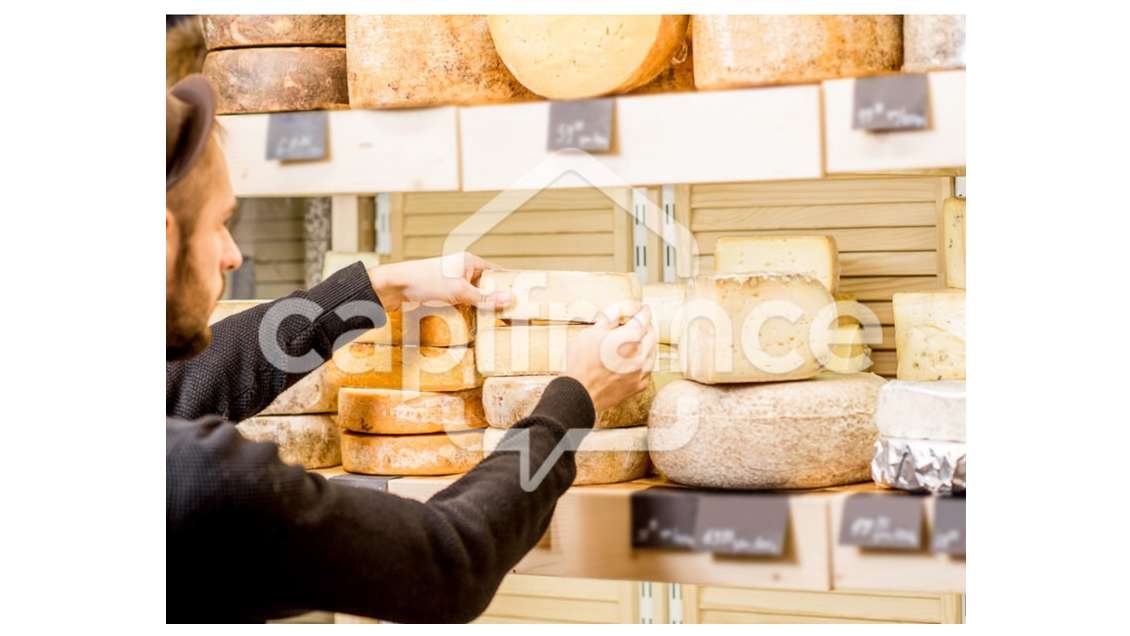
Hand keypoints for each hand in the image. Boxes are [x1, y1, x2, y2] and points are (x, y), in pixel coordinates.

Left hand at [367, 252, 511, 311]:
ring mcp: (450, 281)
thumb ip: (484, 298)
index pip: (496, 272)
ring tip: (492, 322)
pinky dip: (465, 311)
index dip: (508, 284)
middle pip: (485, 286)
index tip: (521, 298)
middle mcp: (461, 269)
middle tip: (508, 316)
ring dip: (478, 308)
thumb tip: (510, 299)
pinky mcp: (440, 292)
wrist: (393, 286)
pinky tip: (471, 323)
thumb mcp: (459, 291)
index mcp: (470, 261)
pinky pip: (460, 302)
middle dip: (494, 300)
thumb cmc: (425, 281)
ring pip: (472, 296)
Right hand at [565, 304, 657, 413]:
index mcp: (629, 338)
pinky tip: (633, 359)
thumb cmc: (581, 363)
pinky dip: (644, 360)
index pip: (644, 318)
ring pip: (652, 351)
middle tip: (637, 322)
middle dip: (645, 326)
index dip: (643, 311)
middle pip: (651, 334)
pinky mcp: (639, 385)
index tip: (641, 308)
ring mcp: (641, 372)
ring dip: (646, 343)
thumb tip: (618, 310)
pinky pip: (648, 368)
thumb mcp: (591, 333)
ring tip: (635, 340)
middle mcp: (640, 355)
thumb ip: (608, 319)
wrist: (579, 393)